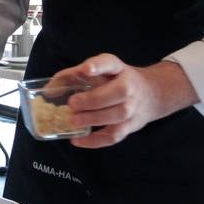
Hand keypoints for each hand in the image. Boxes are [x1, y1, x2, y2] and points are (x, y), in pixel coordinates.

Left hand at [61, 55, 197, 147]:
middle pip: (118, 92)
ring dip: (94, 119)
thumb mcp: (102, 71)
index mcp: (119, 69)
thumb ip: (75, 76)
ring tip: (73, 121)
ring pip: (117, 115)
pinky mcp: (130, 126)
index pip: (110, 63)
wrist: (153, 94)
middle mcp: (129, 87)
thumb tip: (50, 89)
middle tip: (72, 103)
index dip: (98, 66)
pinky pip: (114, 136)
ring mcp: (132, 108)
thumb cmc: (118, 81)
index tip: (86, 70)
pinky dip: (95, 141)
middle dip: (93, 99)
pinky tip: (77, 140)